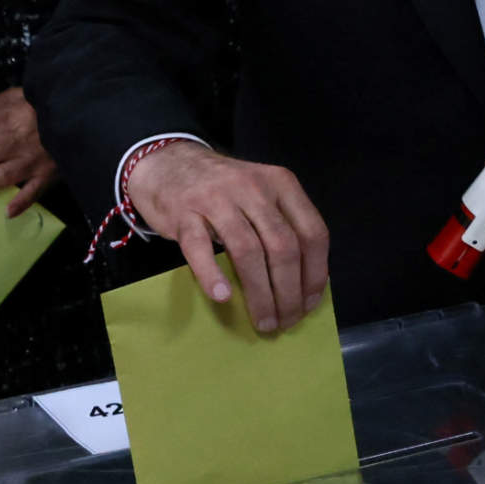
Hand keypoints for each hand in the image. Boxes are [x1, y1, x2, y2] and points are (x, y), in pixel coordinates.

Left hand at [0, 88, 53, 217]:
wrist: (82, 115)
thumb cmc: (46, 104)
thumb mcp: (20, 94)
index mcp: (15, 118)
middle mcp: (21, 141)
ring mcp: (34, 161)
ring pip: (1, 176)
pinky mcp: (47, 174)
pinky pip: (33, 192)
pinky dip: (21, 203)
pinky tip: (5, 212)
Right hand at [126, 141, 330, 332]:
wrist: (168, 162)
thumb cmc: (222, 188)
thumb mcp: (261, 193)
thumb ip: (283, 224)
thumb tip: (304, 281)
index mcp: (281, 184)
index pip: (312, 232)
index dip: (315, 273)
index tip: (310, 303)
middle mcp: (253, 188)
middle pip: (283, 247)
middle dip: (289, 292)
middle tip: (287, 320)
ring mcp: (216, 198)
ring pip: (248, 251)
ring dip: (260, 293)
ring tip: (264, 321)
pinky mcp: (184, 212)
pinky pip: (200, 248)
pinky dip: (213, 275)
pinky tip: (223, 297)